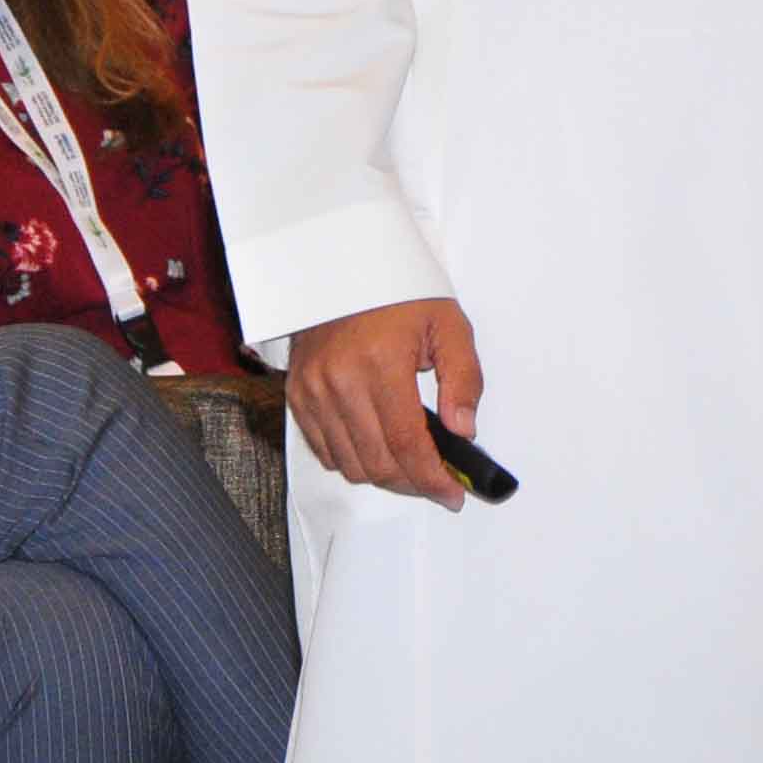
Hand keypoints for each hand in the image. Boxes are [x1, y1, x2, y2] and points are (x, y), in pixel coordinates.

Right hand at [286, 296, 481, 508]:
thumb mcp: (448, 324)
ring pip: (350, 464)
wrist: (343, 268)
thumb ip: (464, 378)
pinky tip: (377, 446)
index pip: (406, 443)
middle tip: (437, 482)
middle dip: (412, 483)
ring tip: (410, 465)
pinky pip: (325, 451)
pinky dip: (353, 459)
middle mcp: (339, 381)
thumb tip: (464, 430)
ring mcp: (313, 391)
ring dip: (384, 475)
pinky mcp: (298, 395)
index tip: (452, 494)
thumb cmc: (398, 293)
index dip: (431, 478)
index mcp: (380, 362)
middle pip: (376, 463)